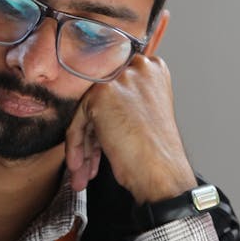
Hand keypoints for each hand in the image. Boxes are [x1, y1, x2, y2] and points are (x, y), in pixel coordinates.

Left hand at [64, 53, 196, 202]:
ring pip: (86, 111)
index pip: (116, 88)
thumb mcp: (147, 114)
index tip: (98, 139)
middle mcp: (138, 67)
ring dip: (83, 145)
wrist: (163, 172)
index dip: (106, 116)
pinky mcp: (101, 95)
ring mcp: (119, 79)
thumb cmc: (159, 153)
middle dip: (92, 133)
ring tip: (83, 170)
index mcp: (153, 69)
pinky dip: (76, 145)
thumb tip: (97, 106)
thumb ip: (126, 101)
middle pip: (100, 98)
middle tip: (88, 159)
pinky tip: (81, 166)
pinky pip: (77, 122)